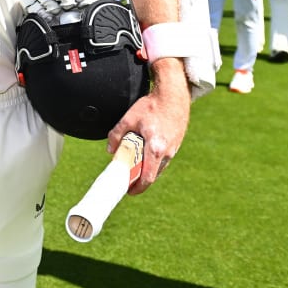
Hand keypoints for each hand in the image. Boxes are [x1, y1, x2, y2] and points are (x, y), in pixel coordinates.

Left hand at [107, 58, 189, 194]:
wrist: (173, 96)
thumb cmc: (151, 106)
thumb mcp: (128, 119)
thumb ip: (116, 135)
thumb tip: (110, 150)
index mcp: (155, 148)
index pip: (147, 177)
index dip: (138, 187)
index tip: (129, 191)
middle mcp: (167, 152)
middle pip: (153, 174)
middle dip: (140, 180)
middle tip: (127, 181)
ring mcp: (174, 149)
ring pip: (159, 167)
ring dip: (146, 169)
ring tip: (133, 166)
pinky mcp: (176, 144)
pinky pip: (163, 158)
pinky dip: (153, 160)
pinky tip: (144, 153)